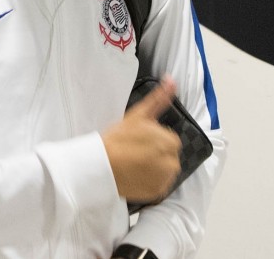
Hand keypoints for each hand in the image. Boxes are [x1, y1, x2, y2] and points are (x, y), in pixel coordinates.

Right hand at [102, 76, 181, 202]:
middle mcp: (173, 162)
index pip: (168, 140)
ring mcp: (165, 180)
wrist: (100, 165)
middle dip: (156, 154)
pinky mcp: (157, 193)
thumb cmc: (118, 138)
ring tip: (134, 164)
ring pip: (164, 171)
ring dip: (154, 168)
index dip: (153, 139)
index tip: (138, 141)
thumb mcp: (139, 115)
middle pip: (168, 156)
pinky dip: (150, 182)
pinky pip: (158, 185)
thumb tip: (172, 79)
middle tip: (134, 152)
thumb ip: (159, 98)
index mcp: (171, 142)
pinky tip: (135, 176)